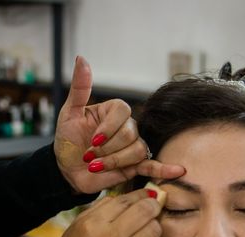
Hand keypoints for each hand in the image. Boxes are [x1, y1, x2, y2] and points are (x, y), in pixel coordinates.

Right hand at [47, 189, 161, 236]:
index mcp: (94, 224)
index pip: (125, 200)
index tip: (147, 193)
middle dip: (152, 205)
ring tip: (146, 226)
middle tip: (152, 206)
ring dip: (153, 224)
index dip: (140, 194)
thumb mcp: (78, 225)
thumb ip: (101, 207)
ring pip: (154, 229)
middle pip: (145, 211)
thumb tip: (127, 196)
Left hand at [54, 56, 183, 193]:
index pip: (123, 112)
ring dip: (115, 161)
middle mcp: (126, 127)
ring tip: (97, 167)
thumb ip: (80, 88)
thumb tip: (81, 58)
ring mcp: (132, 146)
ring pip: (137, 150)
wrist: (67, 169)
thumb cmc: (68, 140)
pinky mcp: (134, 166)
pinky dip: (166, 169)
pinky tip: (178, 171)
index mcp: (113, 111)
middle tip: (90, 156)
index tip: (92, 139)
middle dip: (107, 148)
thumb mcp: (69, 113)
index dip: (108, 128)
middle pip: (130, 134)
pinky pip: (153, 166)